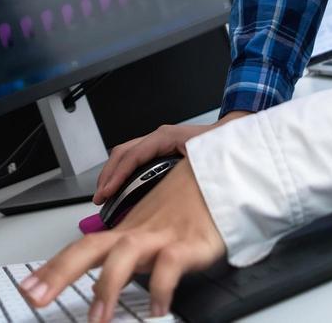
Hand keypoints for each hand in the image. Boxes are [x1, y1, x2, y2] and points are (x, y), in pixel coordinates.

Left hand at [19, 158, 225, 319]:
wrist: (224, 181)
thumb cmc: (188, 207)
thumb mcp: (153, 230)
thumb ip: (129, 253)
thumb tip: (109, 281)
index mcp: (126, 231)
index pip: (81, 248)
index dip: (53, 268)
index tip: (28, 287)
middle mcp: (138, 232)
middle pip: (91, 248)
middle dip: (60, 272)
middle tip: (36, 297)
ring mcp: (162, 237)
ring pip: (126, 254)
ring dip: (108, 286)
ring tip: (98, 319)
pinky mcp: (190, 244)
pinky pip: (170, 265)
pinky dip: (161, 287)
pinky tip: (157, 310)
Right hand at [92, 111, 248, 203]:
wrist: (230, 133)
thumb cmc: (219, 145)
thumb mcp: (201, 159)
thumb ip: (186, 175)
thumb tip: (168, 196)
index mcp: (166, 137)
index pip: (133, 155)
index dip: (117, 175)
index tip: (107, 192)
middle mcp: (158, 137)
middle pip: (122, 153)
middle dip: (107, 175)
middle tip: (101, 198)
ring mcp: (156, 142)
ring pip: (124, 154)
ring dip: (112, 174)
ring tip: (105, 195)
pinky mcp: (158, 149)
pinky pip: (133, 158)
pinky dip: (122, 172)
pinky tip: (120, 188)